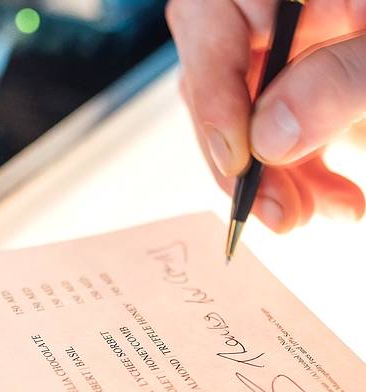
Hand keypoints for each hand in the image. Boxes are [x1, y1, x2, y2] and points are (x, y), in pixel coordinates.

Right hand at [166, 0, 365, 232]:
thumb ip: (338, 78)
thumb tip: (268, 139)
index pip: (209, 19)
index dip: (214, 96)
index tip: (238, 161)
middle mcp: (268, 8)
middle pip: (216, 79)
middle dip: (244, 158)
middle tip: (273, 210)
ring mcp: (283, 45)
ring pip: (244, 116)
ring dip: (273, 177)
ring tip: (303, 215)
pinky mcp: (300, 79)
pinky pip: (277, 130)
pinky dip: (301, 174)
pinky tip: (330, 200)